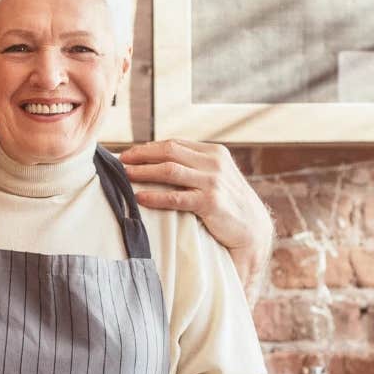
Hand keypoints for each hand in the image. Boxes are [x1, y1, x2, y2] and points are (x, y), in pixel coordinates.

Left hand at [119, 139, 272, 290]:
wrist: (252, 229)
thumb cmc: (228, 203)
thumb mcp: (215, 176)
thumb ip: (194, 166)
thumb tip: (158, 160)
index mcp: (214, 152)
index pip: (174, 143)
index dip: (148, 148)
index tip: (129, 154)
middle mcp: (214, 162)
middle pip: (169, 152)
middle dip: (141, 155)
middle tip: (120, 161)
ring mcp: (213, 181)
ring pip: (169, 171)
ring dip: (143, 172)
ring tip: (125, 175)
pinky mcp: (211, 202)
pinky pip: (176, 197)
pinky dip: (155, 196)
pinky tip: (140, 197)